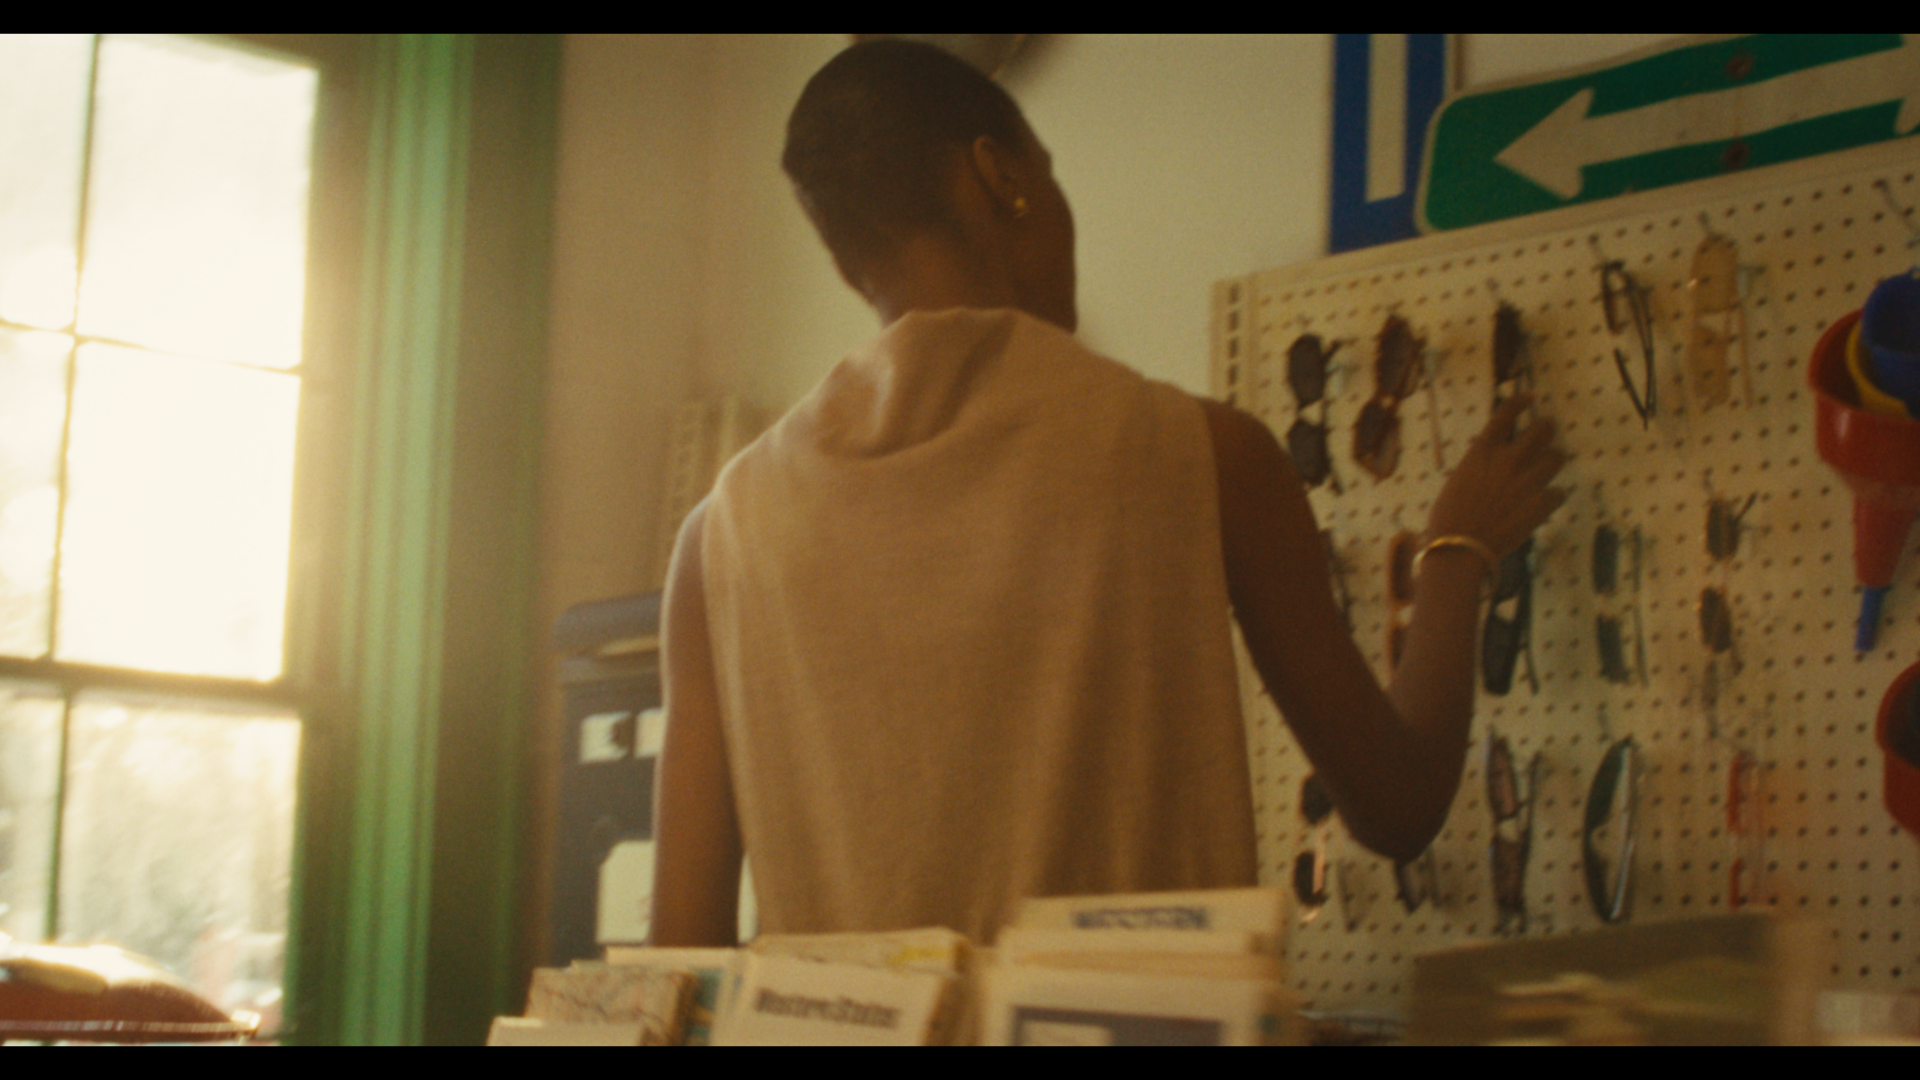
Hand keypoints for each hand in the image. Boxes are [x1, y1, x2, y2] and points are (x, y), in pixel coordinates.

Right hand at [1424, 394, 1567, 560]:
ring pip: (1557, 457)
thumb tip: (1495, 463)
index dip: (1520, 401)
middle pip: (1543, 429)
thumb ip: (1482, 465)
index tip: (1529, 396)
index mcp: (1483, 450)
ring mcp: (1528, 481)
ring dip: (1553, 460)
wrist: (1459, 547)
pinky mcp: (1542, 504)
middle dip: (1546, 429)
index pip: (1506, 413)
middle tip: (1545, 433)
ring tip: (1548, 467)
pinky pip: (1559, 492)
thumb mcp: (1460, 479)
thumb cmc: (1448, 516)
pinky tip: (1545, 502)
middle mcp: (1509, 459)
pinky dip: (1553, 496)